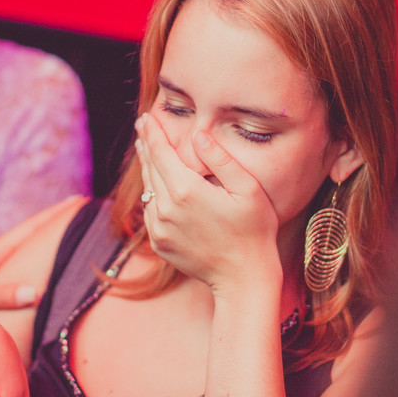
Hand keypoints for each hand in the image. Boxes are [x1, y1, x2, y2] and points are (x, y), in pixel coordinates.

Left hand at [0, 195, 87, 320]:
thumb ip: (1, 295)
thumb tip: (37, 293)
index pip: (33, 227)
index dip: (57, 213)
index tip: (80, 200)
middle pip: (36, 230)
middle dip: (60, 218)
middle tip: (86, 207)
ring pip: (30, 243)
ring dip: (50, 233)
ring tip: (73, 227)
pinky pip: (22, 259)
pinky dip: (37, 252)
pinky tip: (43, 255)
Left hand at [134, 113, 280, 292]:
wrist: (243, 278)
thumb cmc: (254, 231)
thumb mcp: (248, 190)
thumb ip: (221, 160)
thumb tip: (198, 135)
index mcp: (186, 191)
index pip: (161, 153)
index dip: (153, 133)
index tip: (146, 118)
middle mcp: (165, 209)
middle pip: (150, 168)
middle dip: (146, 145)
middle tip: (142, 126)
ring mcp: (159, 229)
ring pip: (148, 189)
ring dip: (147, 168)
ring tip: (146, 149)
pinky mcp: (159, 243)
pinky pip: (150, 211)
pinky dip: (152, 194)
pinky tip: (157, 185)